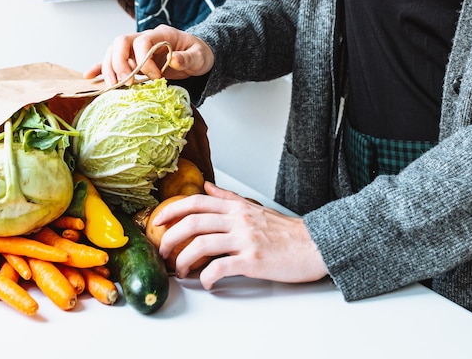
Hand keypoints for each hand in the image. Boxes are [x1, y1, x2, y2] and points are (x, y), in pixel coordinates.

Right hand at [83, 24, 214, 86]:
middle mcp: (144, 38)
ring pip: (113, 52)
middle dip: (119, 63)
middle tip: (127, 83)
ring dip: (109, 68)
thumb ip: (189, 58)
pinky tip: (90, 77)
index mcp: (160, 34)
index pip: (142, 42)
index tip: (156, 77)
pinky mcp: (133, 60)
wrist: (197, 57)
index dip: (144, 60)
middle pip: (120, 42)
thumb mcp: (200, 56)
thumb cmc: (199, 54)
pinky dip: (101, 68)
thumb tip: (174, 60)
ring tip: (112, 86)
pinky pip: (112, 61)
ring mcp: (136, 49)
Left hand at [153, 182, 328, 289]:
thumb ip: (228, 199)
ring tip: (180, 271)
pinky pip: (220, 267)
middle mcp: (238, 220)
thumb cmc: (286, 231)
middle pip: (192, 223)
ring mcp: (245, 240)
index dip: (171, 210)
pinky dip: (207, 277)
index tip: (157, 221)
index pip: (196, 202)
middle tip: (163, 252)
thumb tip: (207, 187)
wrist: (314, 245)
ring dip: (183, 261)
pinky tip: (206, 283)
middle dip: (170, 238)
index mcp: (236, 209)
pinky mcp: (252, 260)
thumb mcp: (255, 209)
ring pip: (200, 245)